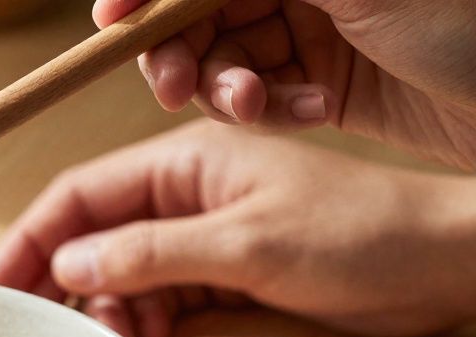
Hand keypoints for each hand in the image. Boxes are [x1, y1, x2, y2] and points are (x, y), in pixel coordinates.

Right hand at [0, 120, 475, 336]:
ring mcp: (203, 233)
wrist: (442, 267)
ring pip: (121, 272)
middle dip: (60, 282)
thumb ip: (150, 254)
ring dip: (106, 308)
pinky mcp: (224, 272)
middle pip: (91, 234)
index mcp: (183, 162)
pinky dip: (144, 319)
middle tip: (34, 330)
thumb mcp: (245, 245)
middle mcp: (184, 193)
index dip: (28, 240)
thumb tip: (68, 269)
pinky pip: (159, 296)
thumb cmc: (357, 237)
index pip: (79, 195)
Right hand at [95, 0, 475, 168]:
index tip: (111, 18)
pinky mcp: (327, 81)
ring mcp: (316, 28)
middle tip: (177, 87)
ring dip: (226, 89)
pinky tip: (308, 110)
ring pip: (224, 58)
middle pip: (197, 10)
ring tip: (258, 105)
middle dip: (180, 49)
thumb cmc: (463, 21)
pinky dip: (270, 108)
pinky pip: (263, 97)